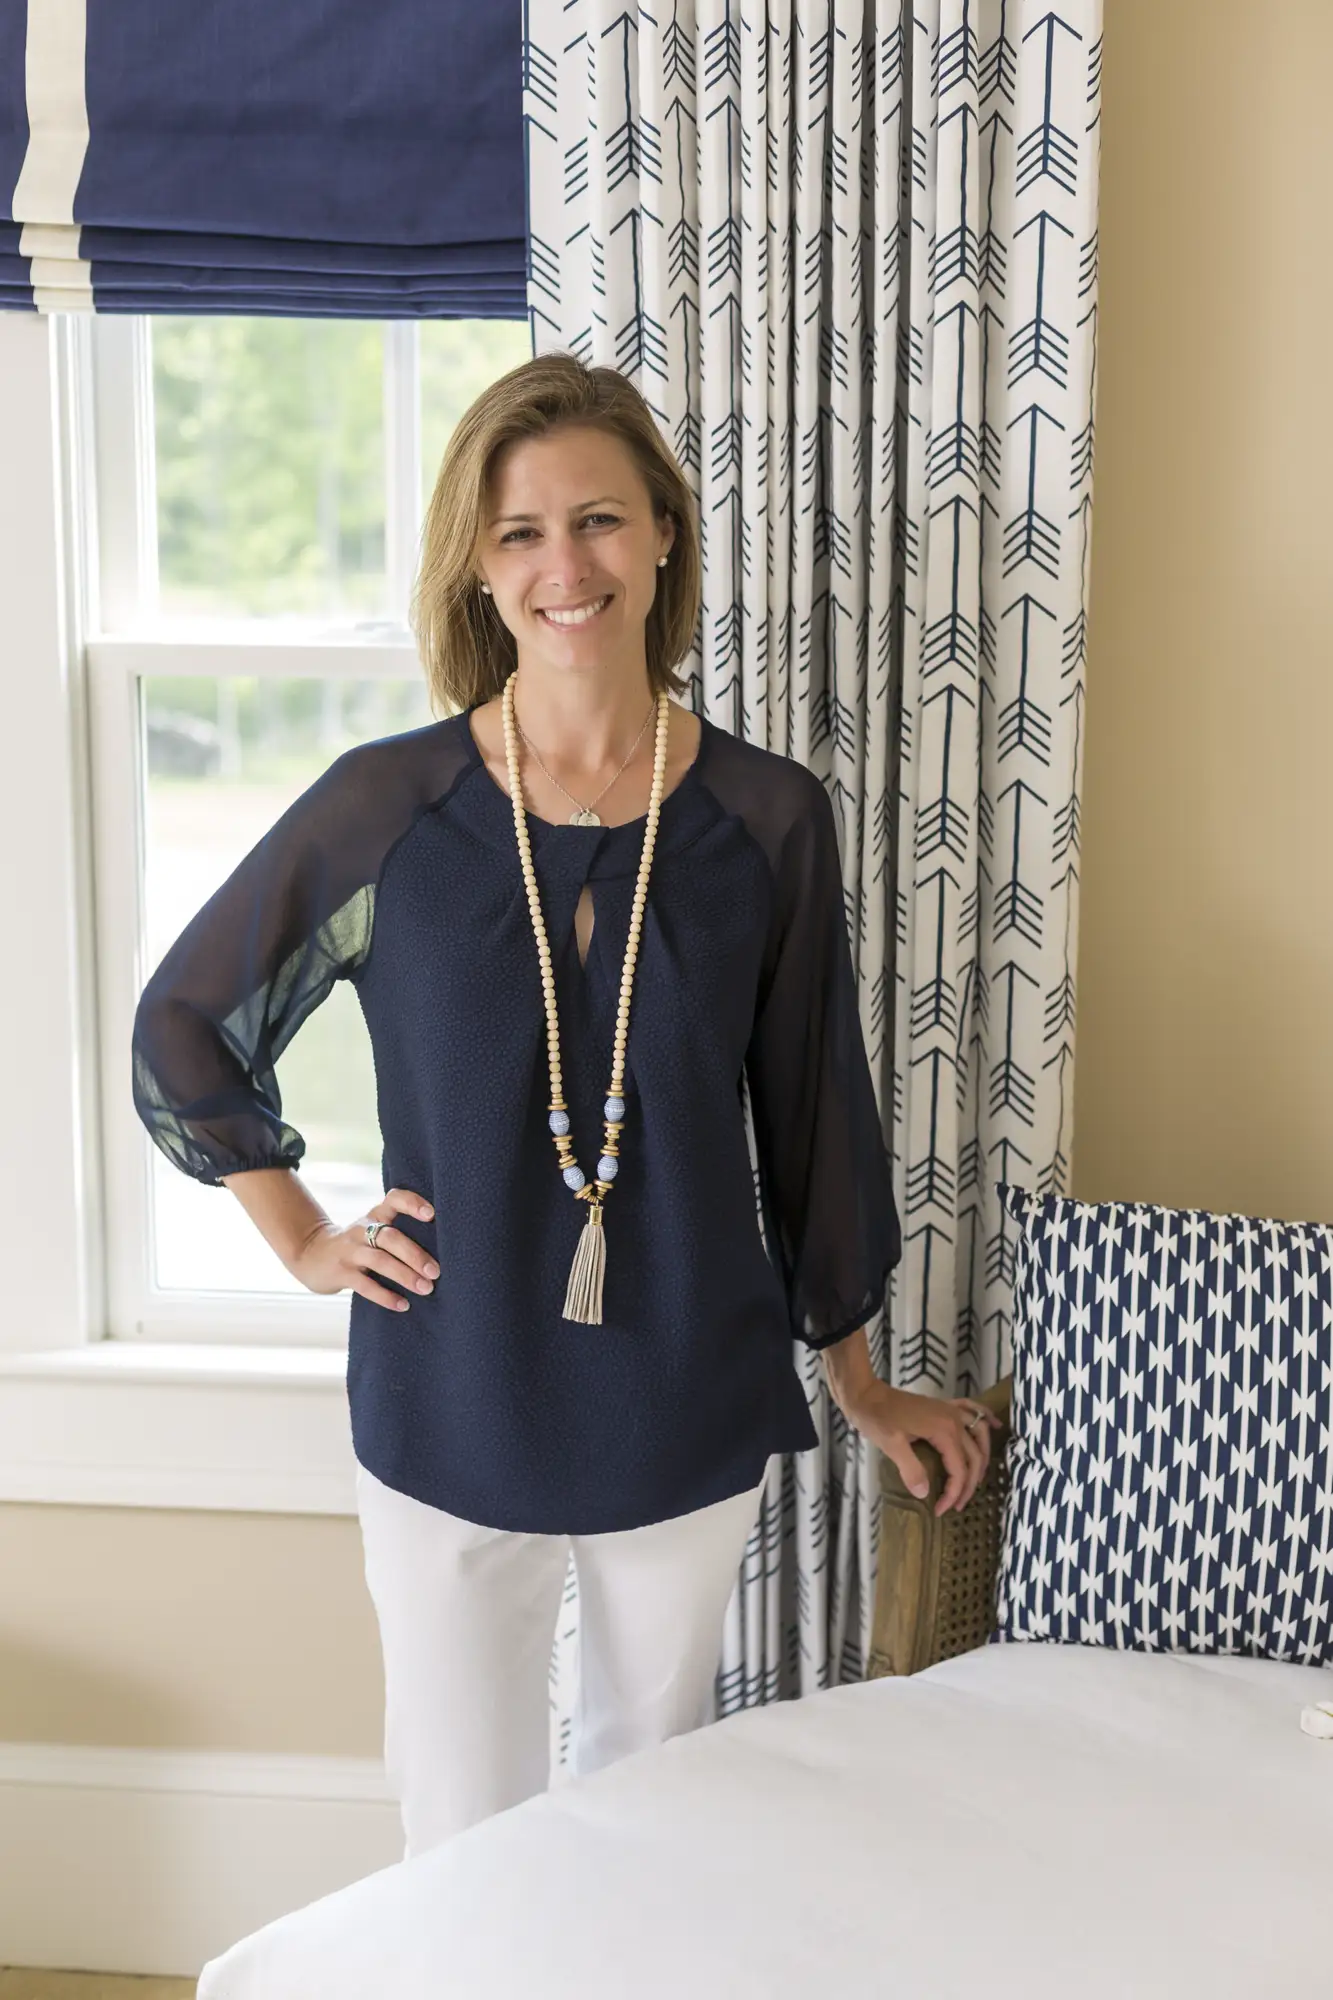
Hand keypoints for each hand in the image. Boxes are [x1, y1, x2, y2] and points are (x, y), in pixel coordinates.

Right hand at [288, 1186, 438, 1312]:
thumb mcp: (373, 1231)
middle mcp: (363, 1230)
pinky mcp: (340, 1272)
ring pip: (379, 1261)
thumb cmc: (356, 1245)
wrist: (310, 1255)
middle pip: (391, 1237)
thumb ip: (399, 1234)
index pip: (394, 1199)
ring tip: (426, 1289)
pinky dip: (385, 1296)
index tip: (432, 1214)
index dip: (412, 1203)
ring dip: (405, 1275)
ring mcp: (350, 1251)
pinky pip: (365, 1285)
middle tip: (436, 1272)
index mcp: (375, 1216)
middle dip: (415, 1254)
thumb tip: (443, 1252)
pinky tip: (403, 1305)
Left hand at [839, 1380, 1002, 1516]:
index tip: (940, 1510)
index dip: (954, 1493)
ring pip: (980, 1435)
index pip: (959, 1469)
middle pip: (975, 1457)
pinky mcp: (944, 1406)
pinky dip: (986, 1418)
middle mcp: (954, 1419)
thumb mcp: (892, 1446)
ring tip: (974, 1481)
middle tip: (956, 1505)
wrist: (865, 1394)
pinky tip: (996, 1426)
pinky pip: (973, 1410)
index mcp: (944, 1431)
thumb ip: (912, 1470)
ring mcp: (951, 1410)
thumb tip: (926, 1494)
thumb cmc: (877, 1418)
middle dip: (969, 1484)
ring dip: (982, 1459)